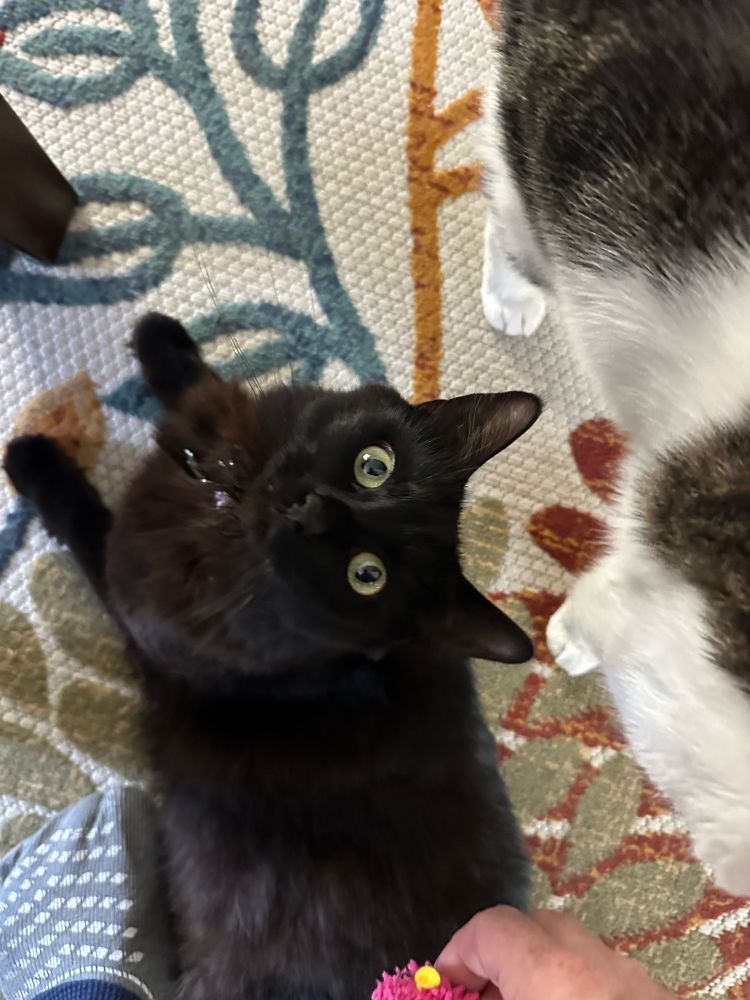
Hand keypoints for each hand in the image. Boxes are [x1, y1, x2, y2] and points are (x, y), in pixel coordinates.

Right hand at [437, 906, 674, 999]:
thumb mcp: (525, 990)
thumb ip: (477, 997)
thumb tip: (453, 989)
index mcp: (550, 971)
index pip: (491, 927)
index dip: (457, 954)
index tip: (440, 988)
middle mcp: (595, 962)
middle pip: (536, 927)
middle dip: (499, 959)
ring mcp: (636, 980)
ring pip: (576, 953)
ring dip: (539, 975)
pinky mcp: (659, 995)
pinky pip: (608, 978)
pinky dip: (578, 990)